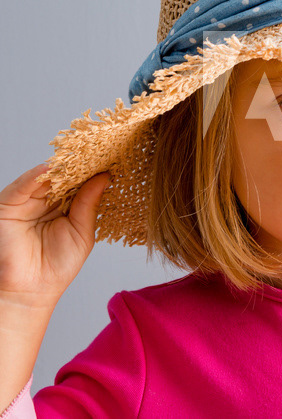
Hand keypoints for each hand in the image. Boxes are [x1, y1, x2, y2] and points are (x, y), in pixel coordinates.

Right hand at [0, 163, 109, 308]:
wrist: (31, 290)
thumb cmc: (57, 266)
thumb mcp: (82, 231)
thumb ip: (89, 204)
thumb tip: (104, 177)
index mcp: (66, 207)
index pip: (80, 183)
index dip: (93, 171)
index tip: (112, 157)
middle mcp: (46, 202)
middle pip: (64, 177)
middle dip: (80, 165)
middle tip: (99, 150)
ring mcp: (27, 202)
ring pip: (45, 178)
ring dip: (61, 167)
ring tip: (79, 156)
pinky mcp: (8, 206)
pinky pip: (22, 186)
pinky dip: (35, 176)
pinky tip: (50, 170)